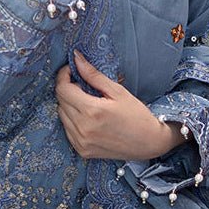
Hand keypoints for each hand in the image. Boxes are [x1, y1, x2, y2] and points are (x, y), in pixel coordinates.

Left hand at [56, 50, 183, 161]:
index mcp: (92, 111)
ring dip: (69, 105)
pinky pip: (67, 130)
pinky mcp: (82, 150)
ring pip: (62, 116)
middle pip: (60, 102)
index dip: (63, 76)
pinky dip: (72, 120)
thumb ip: (93, 75)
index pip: (63, 89)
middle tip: (83, 85)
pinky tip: (87, 118)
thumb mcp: (117, 91)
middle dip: (67, 89)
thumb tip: (76, 58)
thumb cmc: (136, 115)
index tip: (71, 70)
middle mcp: (83, 128)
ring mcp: (81, 142)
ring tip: (87, 102)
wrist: (148, 142)